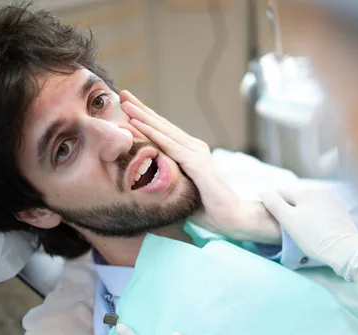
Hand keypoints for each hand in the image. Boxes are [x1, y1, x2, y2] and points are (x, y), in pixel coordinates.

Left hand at [120, 90, 280, 243]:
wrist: (233, 217)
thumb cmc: (209, 209)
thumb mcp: (182, 191)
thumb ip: (168, 181)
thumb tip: (147, 185)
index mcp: (191, 153)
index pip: (165, 132)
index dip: (146, 118)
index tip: (127, 106)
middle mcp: (195, 148)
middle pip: (163, 126)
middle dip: (142, 109)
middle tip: (123, 94)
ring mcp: (197, 153)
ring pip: (164, 131)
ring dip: (143, 115)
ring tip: (126, 102)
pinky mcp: (198, 164)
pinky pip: (170, 146)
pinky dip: (152, 133)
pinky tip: (136, 123)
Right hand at [259, 184, 357, 286]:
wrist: (345, 250)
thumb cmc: (313, 236)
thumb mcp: (288, 220)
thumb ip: (273, 202)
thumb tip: (262, 190)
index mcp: (306, 190)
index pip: (281, 192)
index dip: (271, 201)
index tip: (266, 213)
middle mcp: (320, 190)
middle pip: (296, 196)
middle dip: (287, 205)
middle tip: (280, 221)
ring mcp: (332, 200)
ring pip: (309, 203)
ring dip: (300, 210)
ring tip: (296, 225)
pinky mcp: (340, 211)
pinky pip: (320, 209)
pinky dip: (313, 214)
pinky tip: (312, 226)